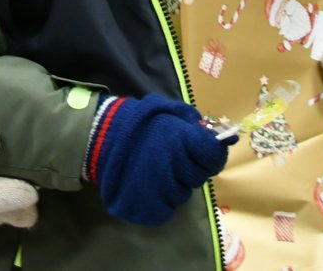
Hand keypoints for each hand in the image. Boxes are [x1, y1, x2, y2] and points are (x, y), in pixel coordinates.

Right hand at [87, 94, 228, 225]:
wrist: (99, 139)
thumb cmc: (138, 123)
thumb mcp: (168, 113)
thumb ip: (194, 125)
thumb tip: (223, 136)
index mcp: (183, 142)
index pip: (214, 156)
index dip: (211, 153)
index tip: (202, 150)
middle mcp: (177, 168)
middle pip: (199, 177)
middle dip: (190, 167)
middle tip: (172, 159)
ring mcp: (163, 192)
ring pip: (182, 193)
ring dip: (175, 184)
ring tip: (155, 170)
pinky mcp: (151, 210)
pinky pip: (167, 208)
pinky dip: (161, 200)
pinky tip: (149, 186)